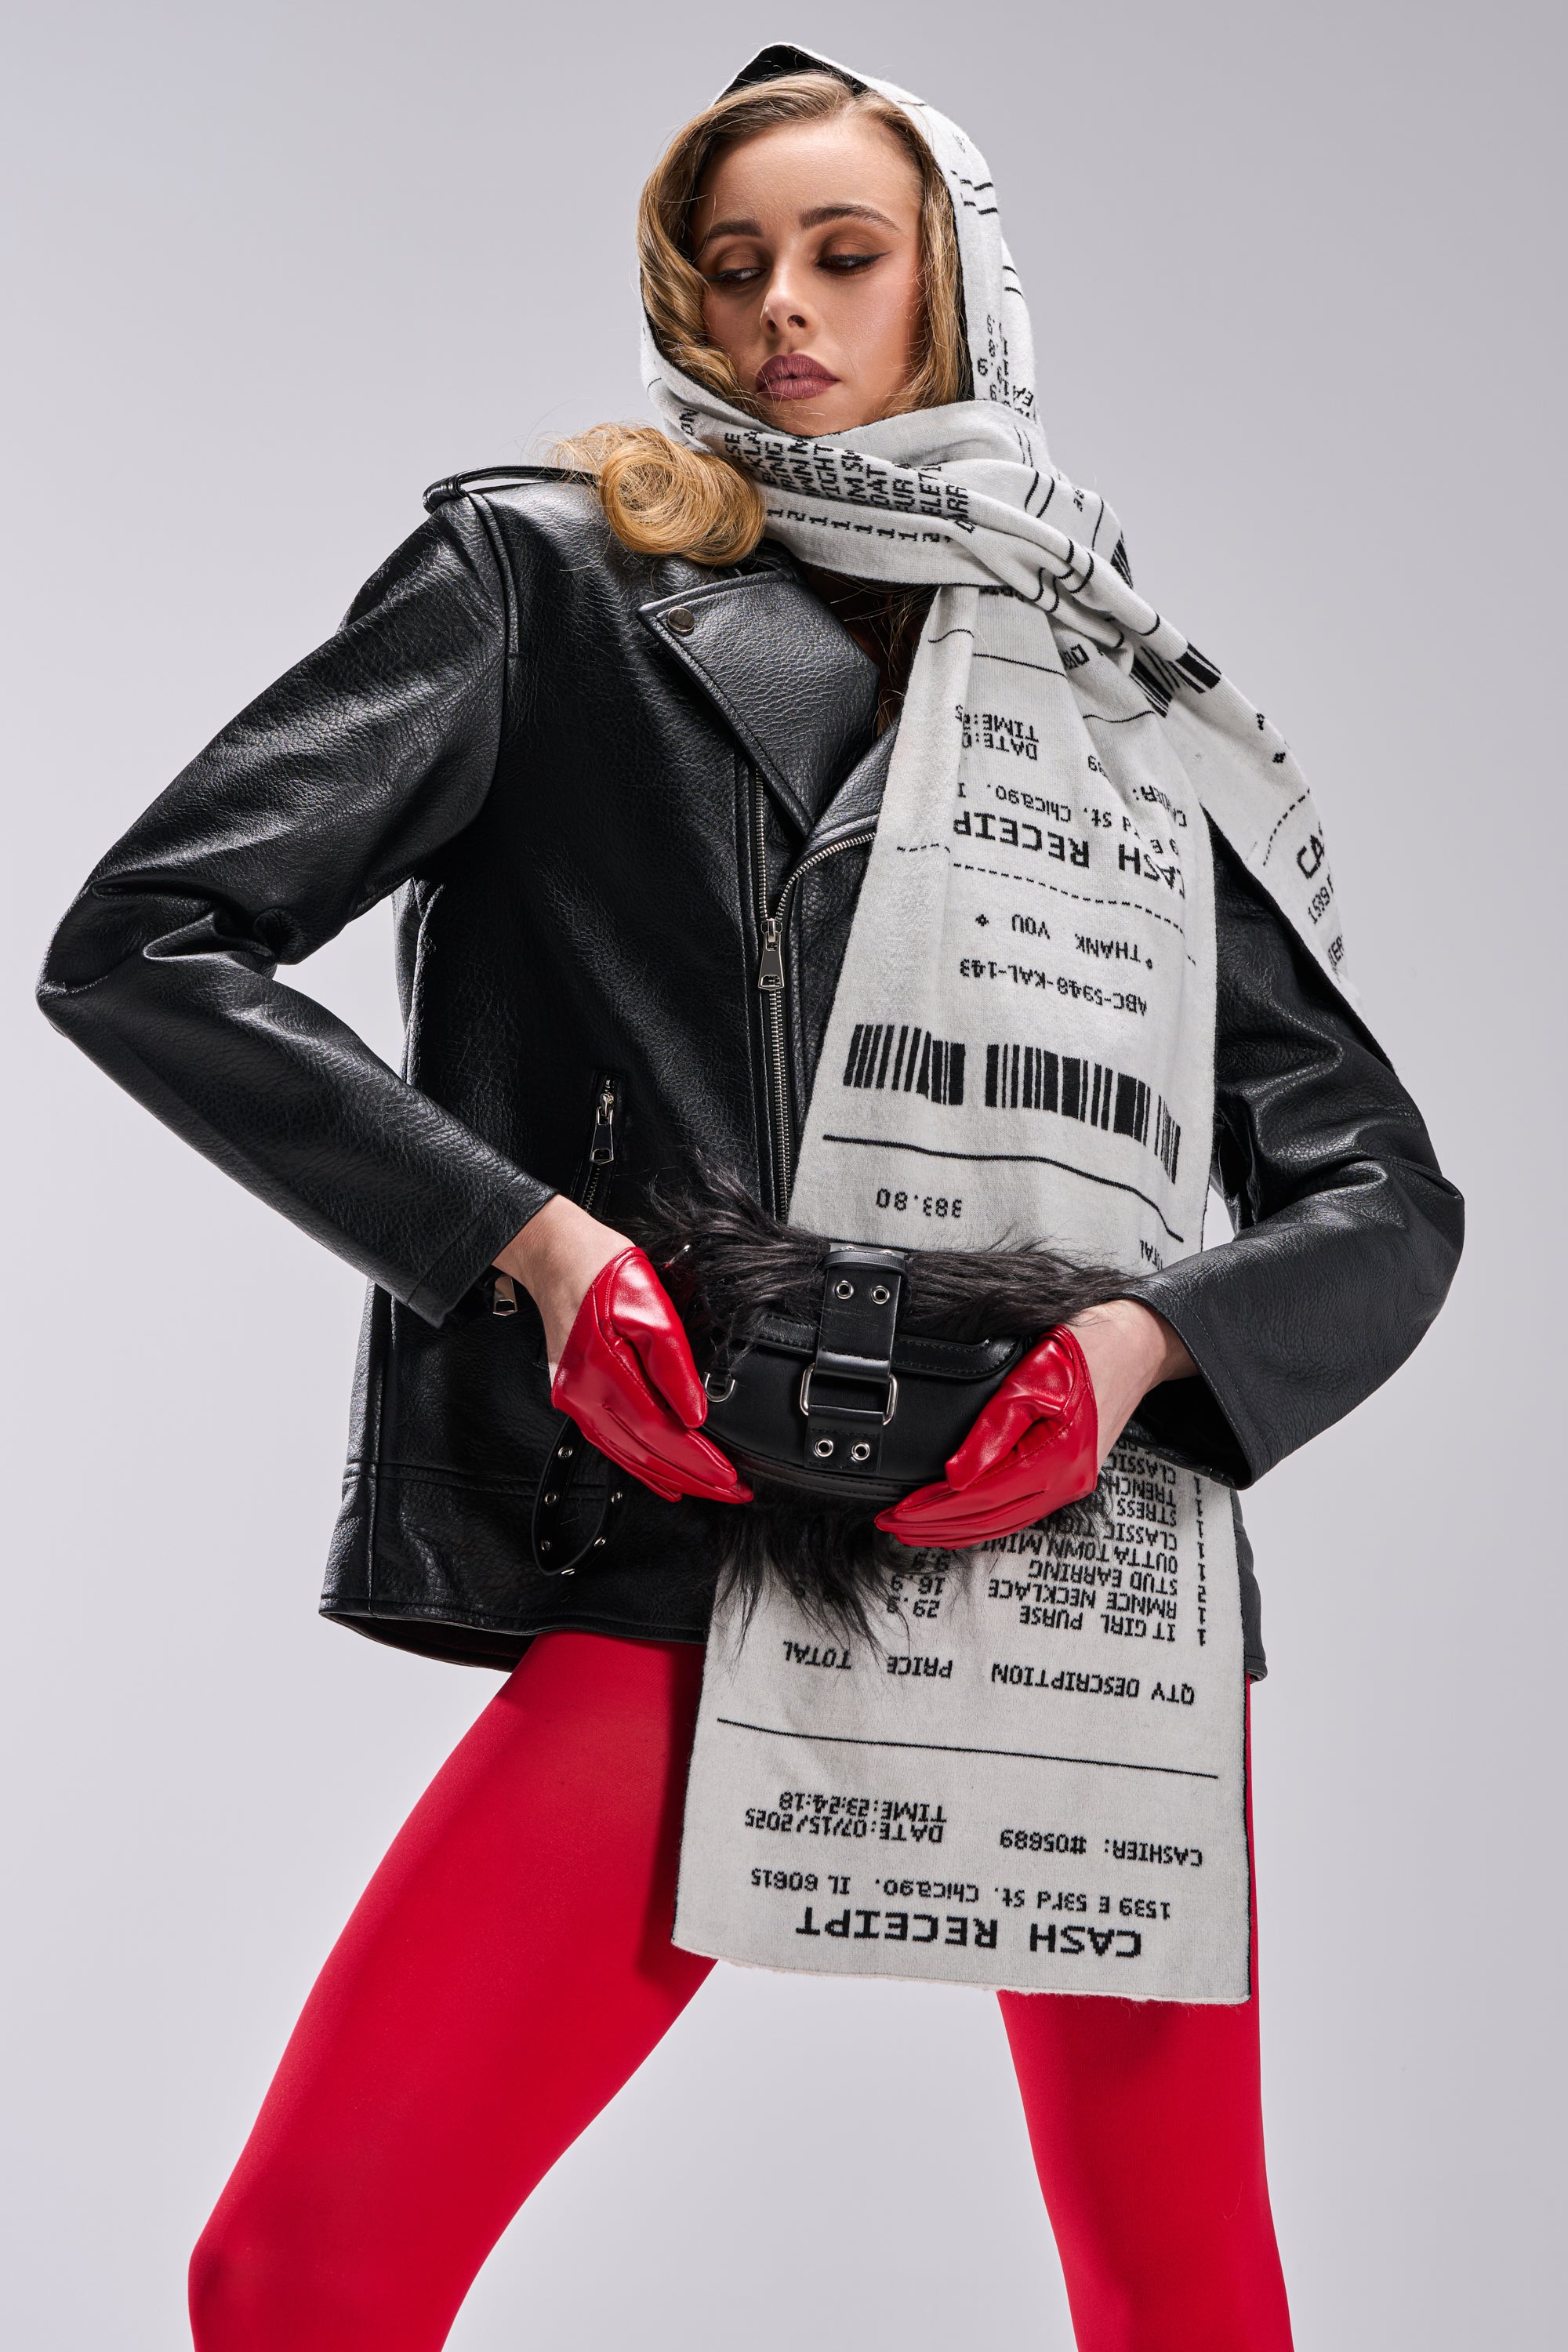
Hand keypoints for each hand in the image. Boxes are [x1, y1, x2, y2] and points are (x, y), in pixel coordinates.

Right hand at [496, 1200, 750, 1507]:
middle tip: (731, 1493)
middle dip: (693, 1479)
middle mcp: (584, 1396)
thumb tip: (695, 1415)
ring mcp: (574, 1399)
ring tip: (704, 1490)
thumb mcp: (652, 1309)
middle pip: (646, 1453)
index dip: (699, 1461)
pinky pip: (609, 1442)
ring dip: (668, 1477)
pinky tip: (657, 1474)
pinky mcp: (573, 1395)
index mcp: (606, 1374)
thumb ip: (674, 1366)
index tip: (731, 1479)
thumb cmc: (603, 1273)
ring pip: (627, 1455)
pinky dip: (637, 1464)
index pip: (662, 1434)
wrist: (557, 1254)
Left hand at [874, 1300, 1192, 1549]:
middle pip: (989, 1520)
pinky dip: (986, 1521)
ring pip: (1005, 1522)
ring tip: (918, 1530)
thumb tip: (956, 1475)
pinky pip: (1021, 1512)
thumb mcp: (1032, 1379)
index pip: (979, 1498)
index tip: (897, 1513)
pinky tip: (965, 1520)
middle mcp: (1066, 1482)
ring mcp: (1071, 1484)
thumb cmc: (1087, 1353)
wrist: (1136, 1346)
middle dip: (937, 1527)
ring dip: (958, 1529)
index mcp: (1055, 1459)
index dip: (933, 1510)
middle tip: (894, 1526)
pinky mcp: (1071, 1478)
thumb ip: (992, 1429)